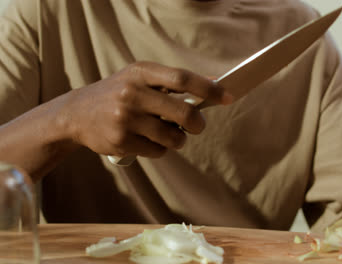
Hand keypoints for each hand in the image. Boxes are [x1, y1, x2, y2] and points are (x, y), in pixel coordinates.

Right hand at [61, 61, 232, 158]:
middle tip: (198, 126)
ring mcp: (125, 118)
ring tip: (168, 134)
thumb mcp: (139, 78)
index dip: (209, 89)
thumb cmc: (118, 93)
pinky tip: (148, 140)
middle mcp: (132, 93)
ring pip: (173, 137)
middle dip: (198, 124)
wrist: (77, 113)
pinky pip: (158, 151)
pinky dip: (161, 149)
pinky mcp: (121, 140)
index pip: (183, 79)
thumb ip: (171, 81)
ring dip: (178, 140)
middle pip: (184, 113)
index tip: (227, 97)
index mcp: (141, 72)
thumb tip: (213, 86)